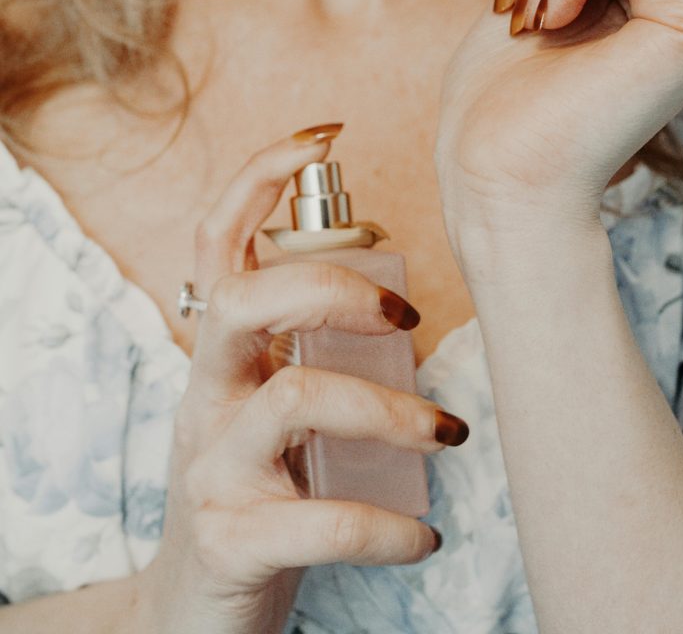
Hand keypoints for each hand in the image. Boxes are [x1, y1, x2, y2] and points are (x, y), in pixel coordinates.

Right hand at [137, 131, 456, 633]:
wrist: (195, 613)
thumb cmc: (261, 488)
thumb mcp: (270, 406)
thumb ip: (309, 353)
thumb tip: (402, 302)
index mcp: (221, 353)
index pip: (219, 239)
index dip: (260, 176)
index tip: (327, 134)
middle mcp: (205, 397)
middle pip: (243, 299)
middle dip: (330, 285)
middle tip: (407, 316)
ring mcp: (211, 467)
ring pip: (291, 401)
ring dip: (389, 410)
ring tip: (449, 433)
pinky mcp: (231, 540)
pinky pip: (316, 520)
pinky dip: (384, 525)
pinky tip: (424, 535)